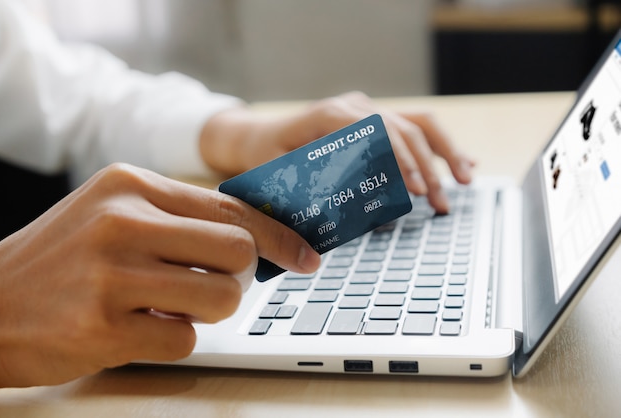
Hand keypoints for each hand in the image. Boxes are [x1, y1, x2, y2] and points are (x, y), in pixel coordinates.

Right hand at [0, 163, 319, 387]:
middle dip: (238, 278)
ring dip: (208, 310)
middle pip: (239, 253)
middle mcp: (124, 221)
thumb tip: (254, 237)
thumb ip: (178, 218)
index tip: (305, 256)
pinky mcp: (105, 327)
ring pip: (223, 298)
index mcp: (132, 184)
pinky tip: (137, 327)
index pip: (232, 208)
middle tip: (212, 285)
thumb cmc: (60, 260)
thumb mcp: (112, 213)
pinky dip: (173, 339)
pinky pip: (186, 339)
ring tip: (168, 305)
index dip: (279, 236)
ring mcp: (113, 274)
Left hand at [200, 91, 474, 212]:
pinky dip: (438, 147)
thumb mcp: (278, 174)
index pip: (377, 133)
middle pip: (404, 128)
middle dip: (427, 167)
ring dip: (444, 153)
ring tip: (465, 181)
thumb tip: (342, 215)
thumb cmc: (265, 156)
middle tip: (439, 201)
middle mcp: (353, 107)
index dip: (400, 161)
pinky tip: (462, 164)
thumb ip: (306, 189)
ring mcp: (366, 110)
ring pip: (417, 123)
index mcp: (330, 114)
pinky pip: (413, 128)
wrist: (258, 137)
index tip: (414, 190)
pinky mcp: (373, 121)